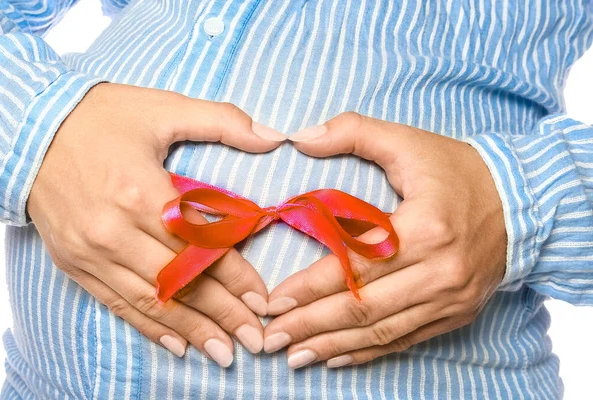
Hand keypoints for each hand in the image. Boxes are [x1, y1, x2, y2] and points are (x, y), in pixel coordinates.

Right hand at [27, 83, 285, 366]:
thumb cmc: (101, 117)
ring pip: (151, 301)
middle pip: (179, 282)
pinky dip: (149, 327)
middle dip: (222, 313)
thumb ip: (222, 121)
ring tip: (224, 353)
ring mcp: (91, 252)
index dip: (235, 276)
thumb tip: (273, 137)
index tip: (261, 298)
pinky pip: (117, 303)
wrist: (28, 131)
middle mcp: (114, 230)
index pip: (200, 246)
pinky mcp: (75, 264)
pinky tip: (178, 343)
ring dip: (191, 329)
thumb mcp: (163, 107)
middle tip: (255, 338)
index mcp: (139, 191)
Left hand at [262, 112, 506, 368]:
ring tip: (294, 356)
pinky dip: (368, 351)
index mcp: (424, 228)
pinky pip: (405, 339)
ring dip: (333, 346)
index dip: (309, 287)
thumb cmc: (458, 171)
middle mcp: (439, 271)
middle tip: (270, 338)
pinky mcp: (456, 313)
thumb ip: (353, 131)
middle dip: (311, 325)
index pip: (354, 266)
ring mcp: (450, 298)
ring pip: (381, 331)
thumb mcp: (408, 141)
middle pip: (363, 307)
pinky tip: (337, 358)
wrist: (523, 203)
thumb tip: (300, 137)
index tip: (273, 301)